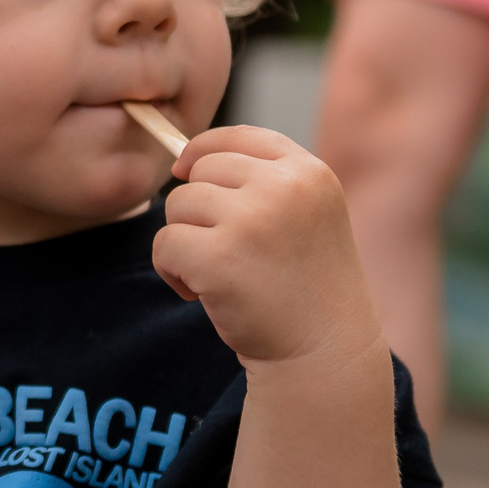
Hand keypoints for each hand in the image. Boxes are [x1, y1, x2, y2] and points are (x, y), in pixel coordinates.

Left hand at [152, 125, 385, 367]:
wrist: (324, 352)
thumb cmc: (305, 286)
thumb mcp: (304, 216)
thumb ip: (261, 181)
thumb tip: (183, 160)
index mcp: (309, 173)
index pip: (239, 135)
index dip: (202, 150)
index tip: (184, 170)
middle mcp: (283, 188)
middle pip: (201, 172)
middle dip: (197, 211)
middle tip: (222, 251)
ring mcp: (252, 220)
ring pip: (177, 206)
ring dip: (184, 242)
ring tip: (217, 274)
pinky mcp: (219, 257)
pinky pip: (164, 244)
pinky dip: (171, 272)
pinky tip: (200, 294)